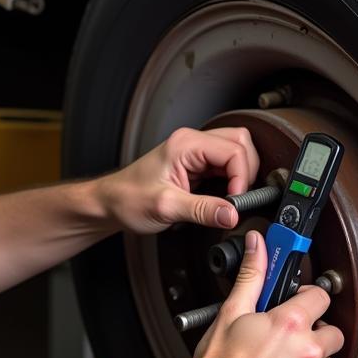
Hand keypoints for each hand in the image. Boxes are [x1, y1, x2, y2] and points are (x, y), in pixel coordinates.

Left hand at [96, 126, 257, 232]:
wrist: (110, 203)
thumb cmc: (127, 199)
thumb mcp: (166, 207)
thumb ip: (203, 210)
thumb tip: (232, 214)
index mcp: (186, 144)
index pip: (234, 150)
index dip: (242, 177)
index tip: (236, 200)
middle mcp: (192, 142)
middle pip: (241, 143)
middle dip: (247, 171)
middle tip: (238, 198)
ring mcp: (195, 152)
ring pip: (236, 152)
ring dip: (241, 174)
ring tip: (232, 197)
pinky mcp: (196, 164)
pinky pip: (225, 165)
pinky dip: (232, 179)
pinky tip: (225, 195)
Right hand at [191, 231, 343, 357]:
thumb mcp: (231, 311)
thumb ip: (252, 275)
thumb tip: (258, 246)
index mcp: (290, 324)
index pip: (321, 297)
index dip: (309, 297)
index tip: (300, 302)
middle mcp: (307, 353)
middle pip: (335, 333)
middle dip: (318, 332)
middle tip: (294, 335)